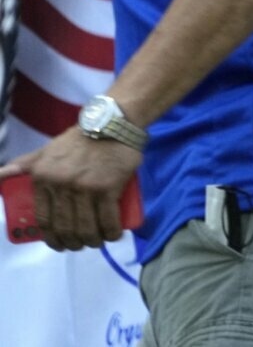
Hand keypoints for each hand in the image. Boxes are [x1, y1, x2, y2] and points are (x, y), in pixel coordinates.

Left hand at [0, 129, 141, 251]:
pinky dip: (111, 233)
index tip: (60, 243)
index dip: (52, 238)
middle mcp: (61, 185)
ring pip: (86, 228)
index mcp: (42, 178)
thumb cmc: (78, 141)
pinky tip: (114, 235)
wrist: (112, 124)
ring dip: (92, 241)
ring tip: (96, 241)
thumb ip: (22, 165)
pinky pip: (109, 219)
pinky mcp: (108, 187)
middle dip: (72, 243)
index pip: (43, 220)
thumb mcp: (45, 151)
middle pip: (65, 228)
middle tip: (79, 244)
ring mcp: (85, 187)